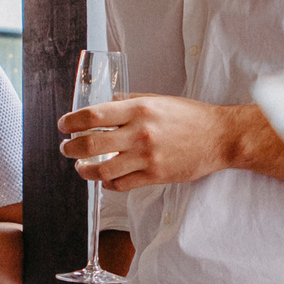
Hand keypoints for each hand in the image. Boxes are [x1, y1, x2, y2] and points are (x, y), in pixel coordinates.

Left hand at [57, 95, 249, 190]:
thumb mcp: (158, 99)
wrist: (219, 137)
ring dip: (84, 170)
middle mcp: (140, 133)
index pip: (93, 116)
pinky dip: (107, 182)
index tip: (63, 125)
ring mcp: (147, 157)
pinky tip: (104, 177)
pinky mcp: (155, 175)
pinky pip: (121, 184)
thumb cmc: (190, 116)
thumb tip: (104, 103)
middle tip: (66, 148)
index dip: (72, 121)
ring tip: (80, 166)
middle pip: (91, 144)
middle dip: (71, 148)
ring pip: (102, 169)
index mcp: (139, 109)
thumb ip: (129, 101)